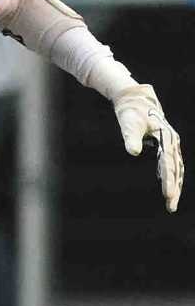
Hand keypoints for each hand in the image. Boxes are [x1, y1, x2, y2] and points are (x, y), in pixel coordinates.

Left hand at [112, 83, 181, 211]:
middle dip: (175, 188)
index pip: (168, 164)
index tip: (168, 195)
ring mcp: (171, 144)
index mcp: (166, 137)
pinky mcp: (166, 146)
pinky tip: (168, 189)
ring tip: (172, 203)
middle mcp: (172, 142)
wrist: (136, 100)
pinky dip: (171, 178)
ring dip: (175, 185)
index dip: (169, 180)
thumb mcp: (128, 124)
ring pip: (176, 168)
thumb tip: (133, 151)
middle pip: (175, 169)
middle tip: (171, 206)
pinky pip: (171, 165)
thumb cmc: (131, 112)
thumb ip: (131, 138)